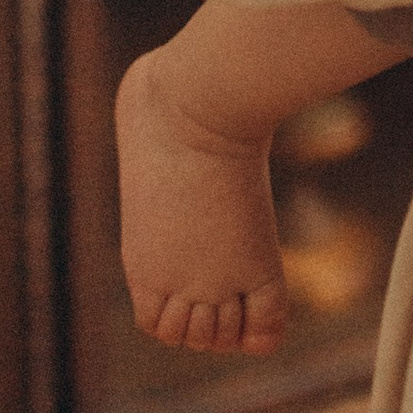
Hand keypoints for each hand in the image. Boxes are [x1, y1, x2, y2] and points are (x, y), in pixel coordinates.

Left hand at [115, 44, 287, 354]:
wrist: (191, 104)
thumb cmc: (170, 102)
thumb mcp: (152, 130)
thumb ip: (151, 130)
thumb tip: (148, 74)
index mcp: (143, 261)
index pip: (162, 325)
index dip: (187, 319)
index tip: (210, 285)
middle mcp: (170, 280)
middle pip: (195, 337)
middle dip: (214, 325)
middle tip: (232, 279)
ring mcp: (205, 278)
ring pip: (224, 338)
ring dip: (241, 324)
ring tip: (247, 276)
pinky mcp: (250, 266)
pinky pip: (265, 327)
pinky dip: (269, 326)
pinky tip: (267, 288)